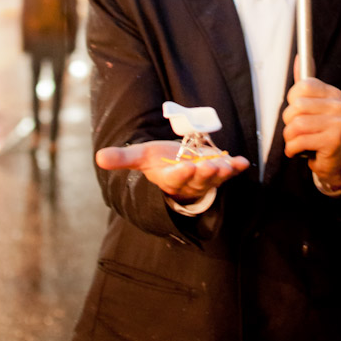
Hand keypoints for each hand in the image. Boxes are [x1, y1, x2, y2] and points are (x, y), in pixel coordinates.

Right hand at [95, 141, 248, 204]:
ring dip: (221, 172)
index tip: (184, 167)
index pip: (174, 179)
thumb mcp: (141, 157)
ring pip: (215, 178)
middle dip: (203, 174)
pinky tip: (243, 162)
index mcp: (169, 179)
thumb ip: (123, 158)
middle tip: (207, 166)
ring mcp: (207, 178)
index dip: (180, 174)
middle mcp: (190, 183)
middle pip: (198, 181)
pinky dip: (236, 167)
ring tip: (226, 164)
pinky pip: (230, 171)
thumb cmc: (159, 161)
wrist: (180, 164)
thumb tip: (98, 157)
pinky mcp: (220, 171)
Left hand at [282, 56, 340, 190]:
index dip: (291, 100)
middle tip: (295, 130)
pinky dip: (292, 148)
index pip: (303, 86)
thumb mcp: (312, 106)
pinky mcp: (333, 141)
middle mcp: (339, 106)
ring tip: (295, 141)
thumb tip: (298, 58)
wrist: (333, 161)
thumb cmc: (318, 131)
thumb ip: (304, 84)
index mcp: (333, 93)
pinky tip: (297, 151)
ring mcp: (338, 123)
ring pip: (296, 125)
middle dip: (288, 121)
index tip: (296, 111)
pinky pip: (300, 141)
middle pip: (297, 106)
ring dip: (289, 137)